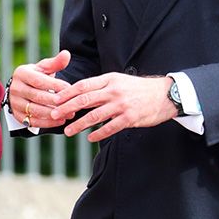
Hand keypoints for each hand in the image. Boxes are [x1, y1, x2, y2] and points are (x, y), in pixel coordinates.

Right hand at [9, 49, 72, 127]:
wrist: (20, 90)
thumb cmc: (36, 77)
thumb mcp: (43, 68)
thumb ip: (55, 63)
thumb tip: (67, 54)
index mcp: (22, 73)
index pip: (39, 80)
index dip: (55, 85)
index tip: (70, 89)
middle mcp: (15, 88)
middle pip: (37, 97)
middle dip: (56, 102)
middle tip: (72, 105)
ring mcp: (15, 103)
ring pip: (35, 110)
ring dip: (53, 114)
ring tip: (69, 115)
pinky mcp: (17, 116)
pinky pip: (33, 121)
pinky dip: (47, 123)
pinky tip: (60, 121)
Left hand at [52, 73, 175, 141]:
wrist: (164, 95)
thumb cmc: (138, 88)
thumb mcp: (119, 81)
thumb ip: (101, 86)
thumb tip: (80, 93)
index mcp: (109, 79)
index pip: (83, 85)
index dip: (67, 92)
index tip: (55, 99)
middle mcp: (113, 91)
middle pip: (85, 99)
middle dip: (67, 108)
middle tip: (54, 114)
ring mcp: (122, 105)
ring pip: (95, 116)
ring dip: (79, 124)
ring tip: (68, 131)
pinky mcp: (130, 118)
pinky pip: (110, 128)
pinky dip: (98, 134)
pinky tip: (90, 138)